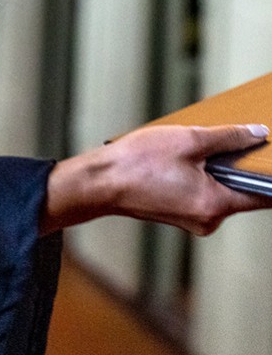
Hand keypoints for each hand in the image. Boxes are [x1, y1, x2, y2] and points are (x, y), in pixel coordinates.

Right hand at [40, 123, 271, 236]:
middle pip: (239, 191)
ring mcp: (193, 220)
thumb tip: (257, 134)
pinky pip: (201, 193)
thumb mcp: (187, 140)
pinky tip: (182, 157)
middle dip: (237, 165)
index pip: (261, 195)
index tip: (270, 159)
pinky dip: (200, 175)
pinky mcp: (179, 214)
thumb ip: (227, 137)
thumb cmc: (138, 163)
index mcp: (214, 205)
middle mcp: (208, 220)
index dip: (269, 174)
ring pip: (219, 190)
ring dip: (215, 168)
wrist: (101, 182)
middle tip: (231, 138)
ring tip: (195, 145)